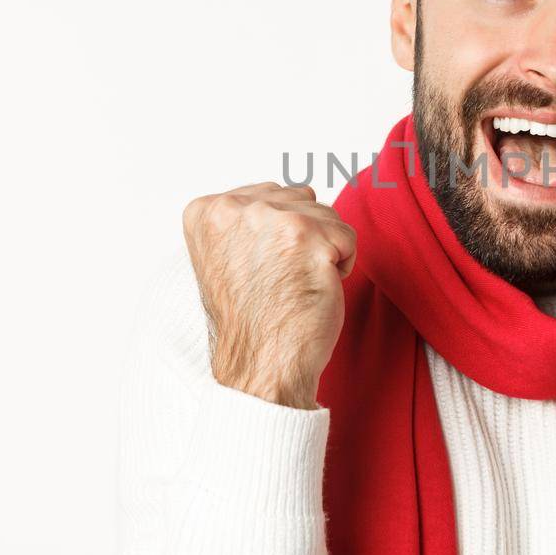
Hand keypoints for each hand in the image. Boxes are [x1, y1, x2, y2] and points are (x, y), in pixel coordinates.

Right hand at [182, 183, 356, 408]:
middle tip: (279, 280)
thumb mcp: (228, 255)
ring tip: (295, 284)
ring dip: (323, 252)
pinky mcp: (307, 237)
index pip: (272, 195)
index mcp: (207, 211)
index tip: (260, 270)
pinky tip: (314, 288)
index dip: (279, 236)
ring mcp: (271, 220)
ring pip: (327, 216)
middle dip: (304, 240)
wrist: (259, 364)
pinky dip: (342, 265)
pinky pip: (347, 237)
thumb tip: (298, 191)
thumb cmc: (251, 318)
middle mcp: (234, 209)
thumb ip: (249, 219)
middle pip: (301, 200)